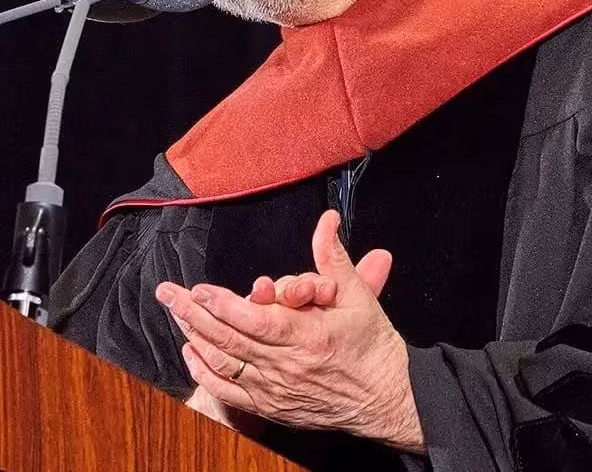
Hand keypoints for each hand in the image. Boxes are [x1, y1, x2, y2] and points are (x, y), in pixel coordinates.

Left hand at [156, 211, 424, 453]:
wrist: (386, 398)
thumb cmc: (372, 346)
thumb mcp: (358, 295)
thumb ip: (333, 257)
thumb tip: (327, 221)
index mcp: (308, 336)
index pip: (254, 320)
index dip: (222, 305)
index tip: (198, 289)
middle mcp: (286, 365)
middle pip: (229, 339)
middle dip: (194, 313)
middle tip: (168, 293)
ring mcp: (276, 389)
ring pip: (224, 363)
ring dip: (195, 336)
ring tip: (176, 313)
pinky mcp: (272, 406)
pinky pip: (229, 392)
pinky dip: (206, 372)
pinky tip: (191, 353)